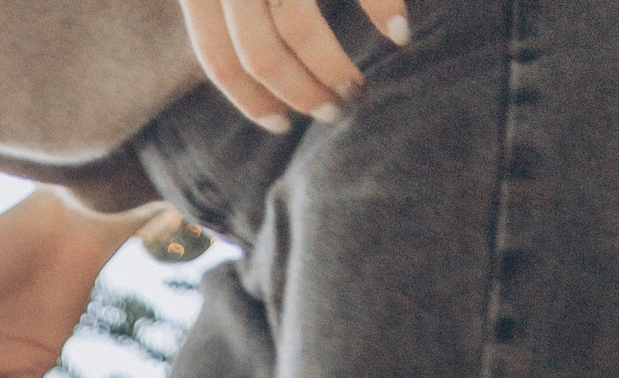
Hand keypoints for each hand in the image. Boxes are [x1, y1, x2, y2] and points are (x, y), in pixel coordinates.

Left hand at [177, 0, 406, 130]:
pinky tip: (399, 32)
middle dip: (300, 93)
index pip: (219, 59)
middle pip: (261, 55)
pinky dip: (382, 8)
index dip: (251, 100)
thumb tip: (247, 63)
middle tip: (332, 115)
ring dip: (332, 68)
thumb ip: (224, 2)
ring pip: (299, 30)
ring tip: (355, 91)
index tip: (281, 124)